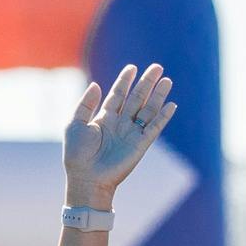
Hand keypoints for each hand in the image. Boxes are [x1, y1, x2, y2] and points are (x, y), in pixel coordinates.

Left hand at [62, 62, 176, 206]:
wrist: (86, 179)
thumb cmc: (77, 155)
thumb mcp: (75, 125)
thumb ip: (85, 104)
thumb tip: (96, 84)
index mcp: (105, 118)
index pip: (118, 94)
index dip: (125, 80)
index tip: (132, 67)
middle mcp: (120, 123)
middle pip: (137, 98)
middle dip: (147, 83)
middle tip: (157, 67)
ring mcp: (131, 133)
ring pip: (148, 110)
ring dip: (158, 96)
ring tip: (167, 80)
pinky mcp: (140, 145)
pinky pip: (154, 128)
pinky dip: (163, 117)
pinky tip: (171, 105)